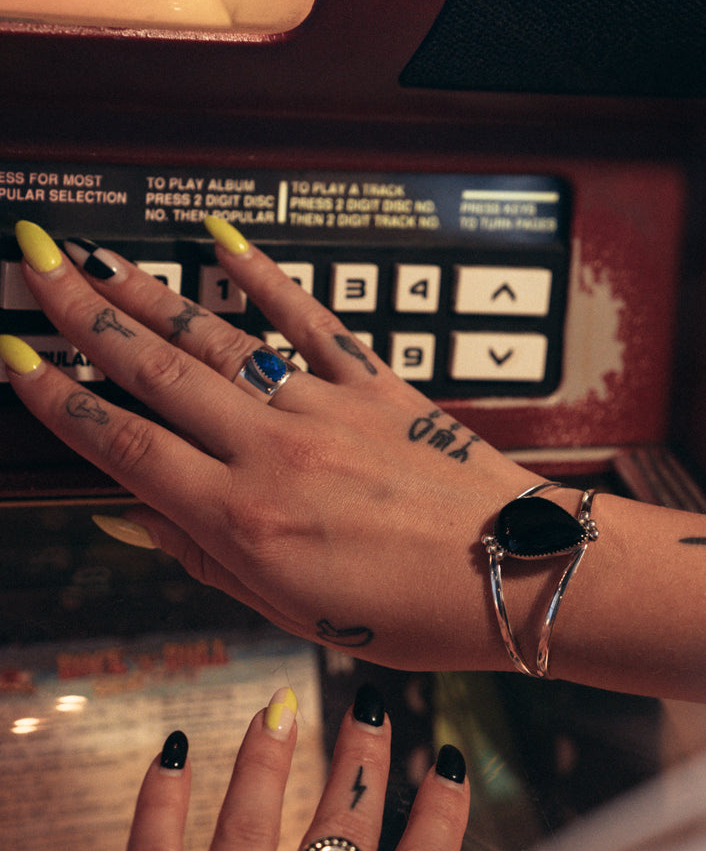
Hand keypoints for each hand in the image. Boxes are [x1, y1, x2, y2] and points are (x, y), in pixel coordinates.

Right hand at [4, 219, 533, 670]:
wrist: (512, 575)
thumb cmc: (411, 610)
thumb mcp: (290, 611)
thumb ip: (204, 558)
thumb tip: (135, 517)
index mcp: (245, 521)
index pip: (127, 449)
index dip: (63, 404)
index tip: (19, 365)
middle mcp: (275, 453)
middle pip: (157, 372)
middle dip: (84, 316)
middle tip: (37, 267)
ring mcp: (324, 410)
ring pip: (218, 339)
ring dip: (148, 293)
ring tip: (96, 258)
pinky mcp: (374, 385)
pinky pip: (308, 319)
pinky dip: (263, 276)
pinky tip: (222, 240)